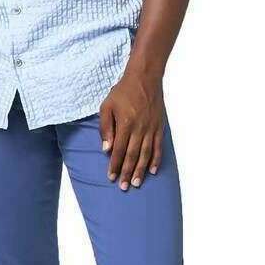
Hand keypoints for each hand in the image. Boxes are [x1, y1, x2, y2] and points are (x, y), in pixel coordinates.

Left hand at [99, 70, 165, 189]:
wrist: (145, 77)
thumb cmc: (122, 91)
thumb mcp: (107, 106)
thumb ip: (105, 128)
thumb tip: (106, 149)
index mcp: (125, 123)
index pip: (118, 150)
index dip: (114, 165)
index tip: (111, 177)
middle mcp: (139, 128)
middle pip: (132, 155)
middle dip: (127, 172)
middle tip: (123, 187)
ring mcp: (151, 128)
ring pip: (145, 154)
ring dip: (140, 170)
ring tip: (136, 183)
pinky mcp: (159, 127)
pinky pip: (158, 146)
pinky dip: (156, 159)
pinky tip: (153, 170)